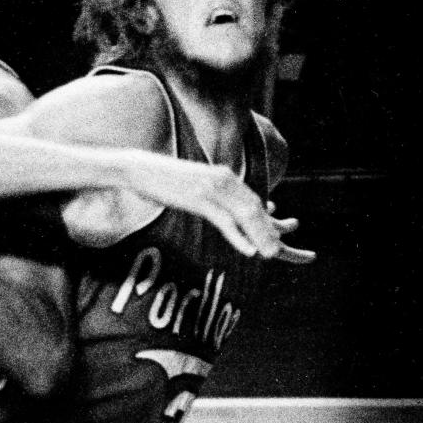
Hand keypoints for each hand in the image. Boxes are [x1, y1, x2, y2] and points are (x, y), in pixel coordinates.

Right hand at [127, 155, 315, 262]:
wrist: (139, 167)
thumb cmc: (160, 177)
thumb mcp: (190, 182)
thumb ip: (207, 190)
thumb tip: (213, 202)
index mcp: (223, 175)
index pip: (252, 199)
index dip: (268, 219)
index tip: (282, 233)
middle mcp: (223, 179)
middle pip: (254, 209)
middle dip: (271, 231)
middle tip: (283, 252)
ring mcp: (211, 189)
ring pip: (245, 216)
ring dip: (261, 237)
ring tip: (272, 255)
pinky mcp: (198, 199)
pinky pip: (225, 221)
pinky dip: (239, 236)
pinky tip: (250, 250)